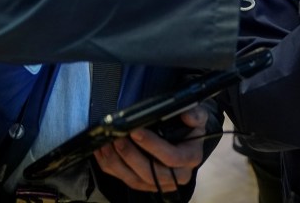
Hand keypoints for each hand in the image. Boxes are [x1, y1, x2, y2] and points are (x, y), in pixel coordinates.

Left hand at [93, 105, 207, 192]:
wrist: (185, 140)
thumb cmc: (189, 127)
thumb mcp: (198, 117)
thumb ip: (195, 115)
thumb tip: (186, 114)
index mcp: (190, 158)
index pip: (171, 157)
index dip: (152, 145)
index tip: (136, 130)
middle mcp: (176, 175)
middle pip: (150, 172)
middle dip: (130, 155)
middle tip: (117, 138)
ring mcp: (158, 183)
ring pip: (134, 179)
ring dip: (117, 162)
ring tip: (107, 143)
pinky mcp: (144, 184)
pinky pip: (124, 178)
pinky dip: (110, 166)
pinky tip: (102, 151)